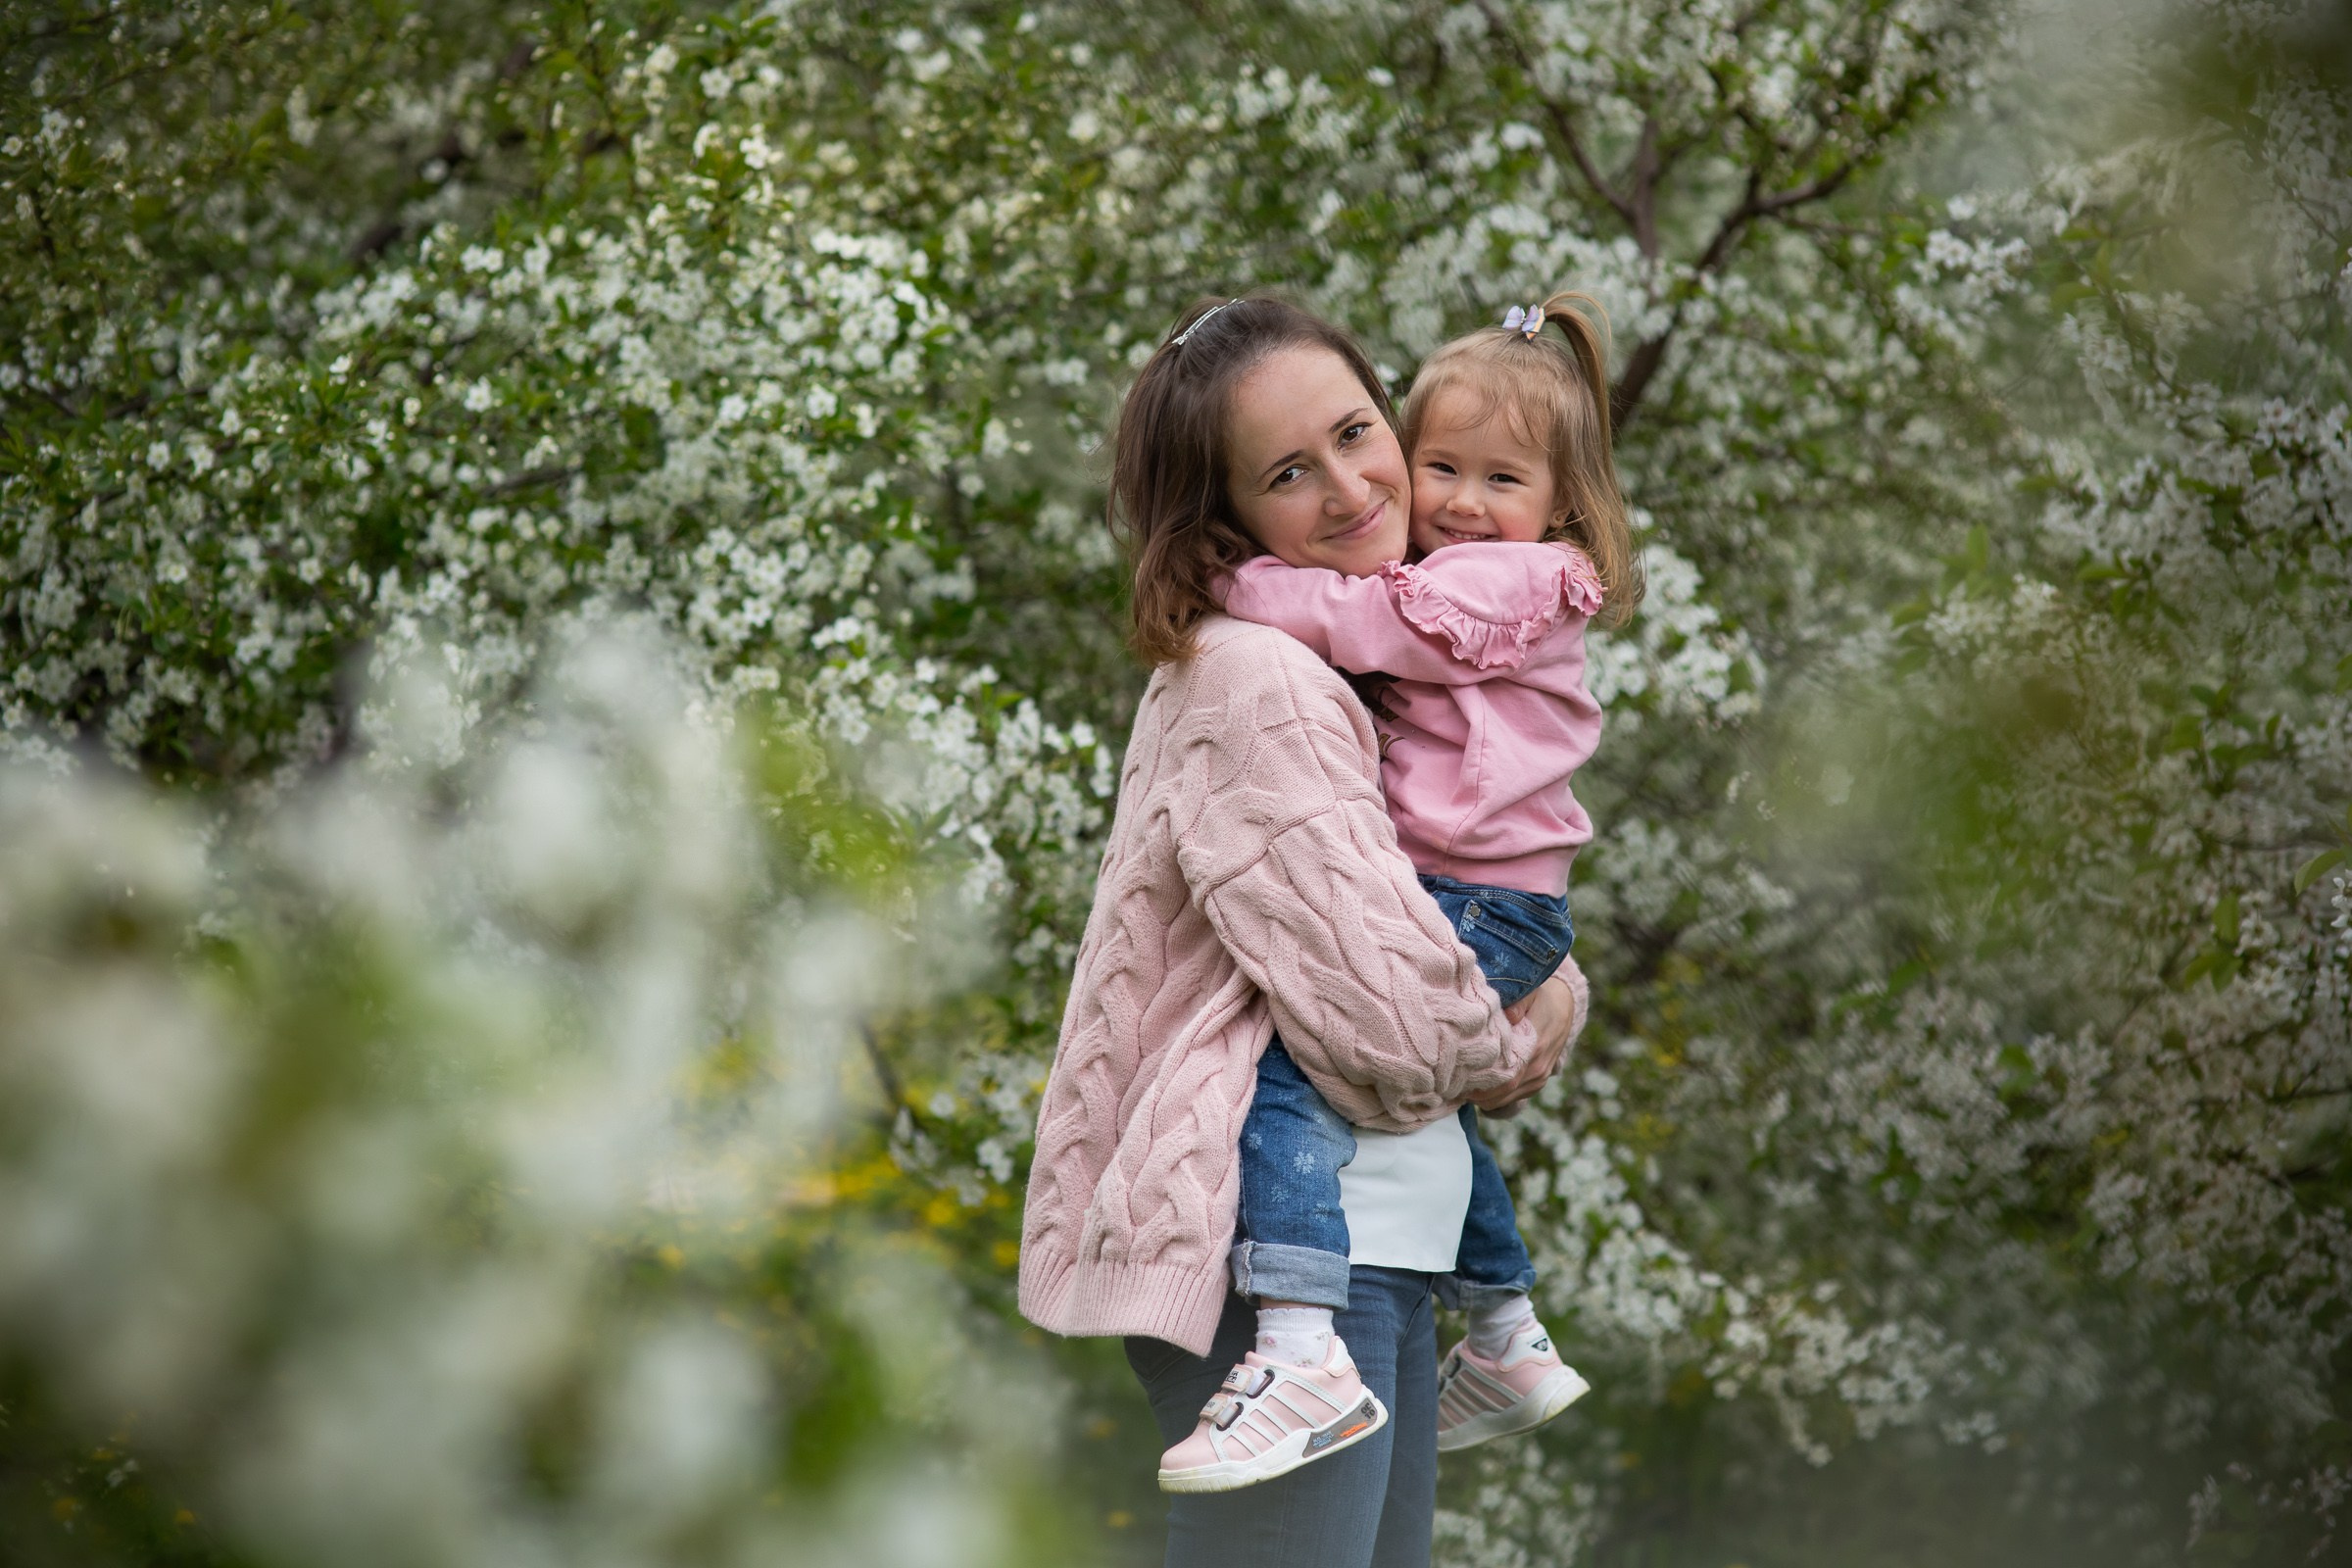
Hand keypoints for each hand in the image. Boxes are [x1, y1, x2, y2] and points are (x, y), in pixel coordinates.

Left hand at [1470, 970, 1581, 1113]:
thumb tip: (1508, 1015)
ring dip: (1484, 1098)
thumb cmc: (1540, 999)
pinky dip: (1495, 1097)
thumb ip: (1518, 1002)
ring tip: (1460, 1088)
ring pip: (1507, 1099)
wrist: (1565, 1007)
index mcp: (1535, 1047)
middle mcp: (1538, 1067)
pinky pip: (1514, 1097)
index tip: (1458, 1079)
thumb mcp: (1530, 993)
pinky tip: (1477, 1088)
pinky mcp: (1538, 1081)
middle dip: (1476, 1093)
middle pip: (1503, 1093)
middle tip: (1451, 1087)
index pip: (1506, 1076)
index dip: (1480, 1083)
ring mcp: (1540, 1077)